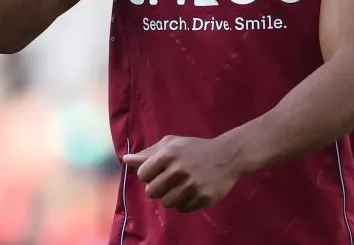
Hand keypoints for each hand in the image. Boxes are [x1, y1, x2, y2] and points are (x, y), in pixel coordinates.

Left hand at [123, 135, 243, 212]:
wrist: (228, 156)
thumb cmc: (195, 149)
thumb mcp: (172, 144)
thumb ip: (148, 153)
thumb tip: (126, 160)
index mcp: (169, 153)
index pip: (143, 174)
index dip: (149, 175)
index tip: (159, 171)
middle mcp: (179, 169)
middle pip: (152, 192)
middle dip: (158, 188)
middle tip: (170, 180)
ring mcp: (192, 185)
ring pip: (166, 203)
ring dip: (171, 197)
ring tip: (181, 187)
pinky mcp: (203, 198)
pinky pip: (182, 209)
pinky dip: (185, 203)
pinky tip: (192, 192)